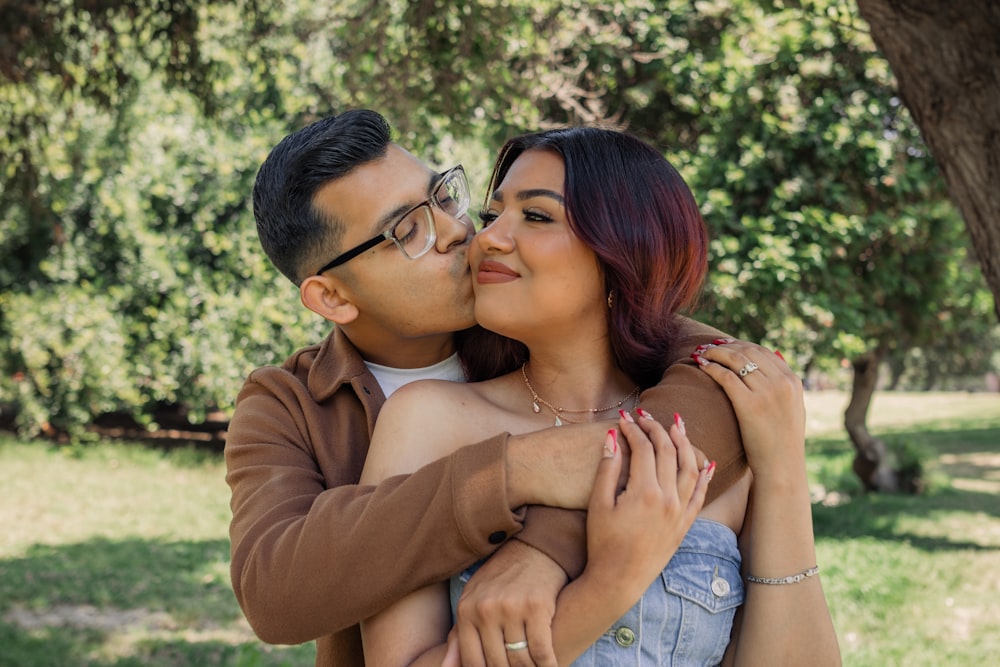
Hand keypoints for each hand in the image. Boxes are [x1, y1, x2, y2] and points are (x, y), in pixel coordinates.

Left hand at [453, 540, 563, 666]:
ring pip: (520, 661)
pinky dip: (547, 665)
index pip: (472, 662)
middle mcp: (486, 610)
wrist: (533, 549)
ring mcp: (511, 608)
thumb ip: (459, 636)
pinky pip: (541, 651)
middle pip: (497, 664)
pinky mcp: (537, 607)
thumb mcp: (473, 601)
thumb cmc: (501, 579)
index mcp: (466, 611)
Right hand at [584, 411, 710, 602]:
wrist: (619, 579)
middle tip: (645, 415)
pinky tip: (705, 461)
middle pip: (668, 451)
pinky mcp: (685, 524)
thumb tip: (614, 437)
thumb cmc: (603, 543)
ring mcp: (680, 512)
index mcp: (645, 492)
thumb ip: (608, 468)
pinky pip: (700, 494)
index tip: (623, 419)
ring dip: (684, 443)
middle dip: (656, 428)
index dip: (633, 429)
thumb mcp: (599, 504)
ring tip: (676, 425)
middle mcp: (668, 499)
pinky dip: (704, 475)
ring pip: (689, 467)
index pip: (644, 448)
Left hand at [692, 340, 805, 478]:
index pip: (763, 351)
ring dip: (714, 352)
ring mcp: (768, 393)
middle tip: (707, 346)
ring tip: (700, 352)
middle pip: (748, 351)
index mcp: (793, 381)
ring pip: (735, 359)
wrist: (781, 467)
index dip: (740, 344)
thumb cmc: (781, 440)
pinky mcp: (751, 404)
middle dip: (725, 346)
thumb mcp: (792, 407)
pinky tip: (700, 365)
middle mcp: (782, 383)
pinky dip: (711, 367)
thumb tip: (774, 353)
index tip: (723, 344)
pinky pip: (726, 376)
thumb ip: (783, 382)